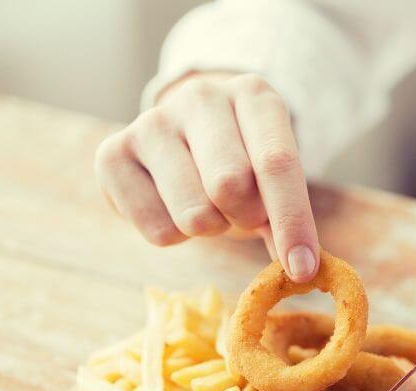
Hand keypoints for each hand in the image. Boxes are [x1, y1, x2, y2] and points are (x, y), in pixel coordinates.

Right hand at [95, 72, 319, 280]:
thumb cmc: (242, 160)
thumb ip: (287, 215)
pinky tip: (173, 205)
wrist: (185, 136)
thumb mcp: (273, 176)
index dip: (292, 222)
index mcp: (254, 95)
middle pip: (230, 186)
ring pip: (194, 214)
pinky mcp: (112, 153)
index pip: (277, 163)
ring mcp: (151, 121)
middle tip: (243, 212)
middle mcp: (201, 96)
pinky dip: (175, 236)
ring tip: (208, 205)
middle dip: (245, 217)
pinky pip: (157, 230)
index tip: (303, 270)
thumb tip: (300, 268)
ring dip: (210, 228)